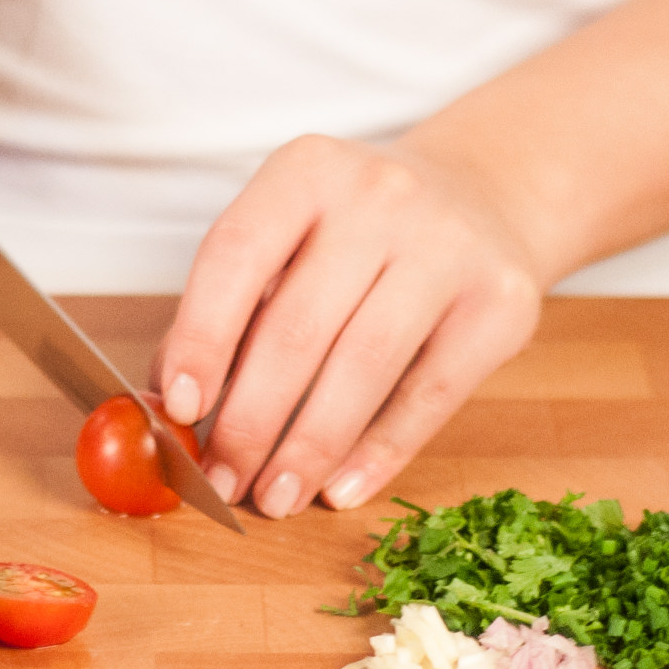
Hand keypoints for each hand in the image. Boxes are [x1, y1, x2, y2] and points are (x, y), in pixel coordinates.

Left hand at [153, 135, 543, 518]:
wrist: (487, 195)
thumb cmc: (360, 234)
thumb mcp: (290, 238)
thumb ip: (229, 309)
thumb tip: (167, 405)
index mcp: (307, 171)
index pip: (236, 255)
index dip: (200, 337)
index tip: (177, 409)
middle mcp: (381, 196)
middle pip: (298, 326)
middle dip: (249, 420)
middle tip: (220, 482)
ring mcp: (449, 245)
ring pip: (363, 365)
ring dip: (308, 448)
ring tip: (274, 497)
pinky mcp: (502, 302)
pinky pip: (430, 394)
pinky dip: (379, 451)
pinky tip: (340, 490)